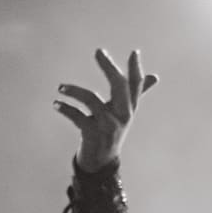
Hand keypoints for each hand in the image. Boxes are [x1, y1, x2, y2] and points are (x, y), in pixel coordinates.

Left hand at [54, 48, 155, 172]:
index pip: (136, 85)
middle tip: (98, 51)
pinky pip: (77, 116)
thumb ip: (137, 93)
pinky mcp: (93, 134)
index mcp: (130, 107)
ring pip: (91, 99)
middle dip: (109, 67)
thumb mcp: (124, 112)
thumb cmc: (113, 131)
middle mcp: (123, 115)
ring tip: (60, 88)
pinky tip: (56, 104)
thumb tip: (155, 77)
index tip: (134, 52)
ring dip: (74, 91)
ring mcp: (108, 125)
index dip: (136, 69)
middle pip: (119, 86)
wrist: (102, 161)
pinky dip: (65, 109)